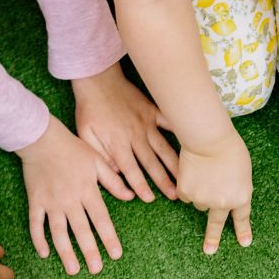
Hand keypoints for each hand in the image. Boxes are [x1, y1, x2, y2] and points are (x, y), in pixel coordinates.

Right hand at [17, 118, 127, 275]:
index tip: (116, 254)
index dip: (109, 238)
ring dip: (66, 253)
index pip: (101, 219)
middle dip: (90, 251)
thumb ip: (113, 181)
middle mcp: (70, 200)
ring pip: (58, 232)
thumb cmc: (72, 148)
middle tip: (96, 270)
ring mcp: (51, 202)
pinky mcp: (35, 201)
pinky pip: (35, 223)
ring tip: (73, 270)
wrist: (41, 138)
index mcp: (87, 190)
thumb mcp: (97, 161)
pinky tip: (44, 254)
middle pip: (81, 231)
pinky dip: (38, 239)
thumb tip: (131, 197)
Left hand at [73, 63, 179, 202]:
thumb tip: (117, 173)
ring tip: (185, 177)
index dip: (140, 185)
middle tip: (175, 195)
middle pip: (151, 162)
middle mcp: (135, 135)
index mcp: (117, 142)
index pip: (130, 169)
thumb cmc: (89, 110)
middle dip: (163, 181)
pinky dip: (181, 131)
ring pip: (163, 147)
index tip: (149, 199)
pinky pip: (169, 122)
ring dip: (175, 164)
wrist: (98, 80)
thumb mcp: (85, 134)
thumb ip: (100, 156)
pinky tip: (193, 141)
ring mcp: (146, 122)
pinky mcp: (152, 111)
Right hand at [176, 132, 252, 254]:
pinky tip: (193, 171)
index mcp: (241, 197)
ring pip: (200, 202)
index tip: (244, 244)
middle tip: (209, 251)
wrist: (208, 139)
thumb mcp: (243, 171)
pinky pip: (186, 194)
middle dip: (213, 239)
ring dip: (201, 192)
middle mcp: (222, 203)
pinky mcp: (186, 193)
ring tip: (205, 173)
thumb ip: (237, 188)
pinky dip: (188, 185)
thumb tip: (226, 200)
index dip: (243, 231)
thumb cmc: (230, 149)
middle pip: (216, 224)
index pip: (241, 218)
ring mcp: (203, 200)